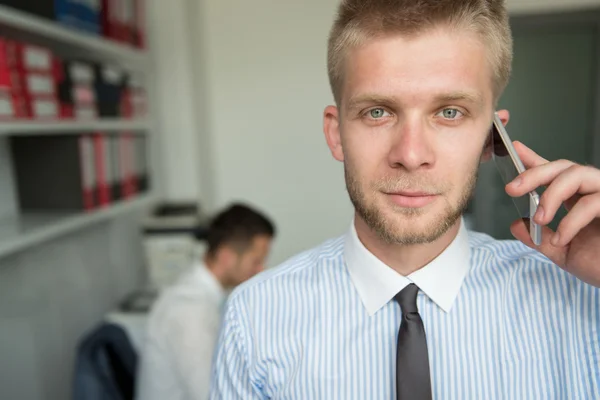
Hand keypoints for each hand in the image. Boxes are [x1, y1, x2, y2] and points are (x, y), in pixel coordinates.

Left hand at [506, 141, 599, 287]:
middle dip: (535, 174)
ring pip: (578, 174)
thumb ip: (539, 239)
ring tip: (540, 219)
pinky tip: (561, 239)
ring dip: (551, 195)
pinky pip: (592, 202)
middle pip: (564, 167)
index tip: (515, 150)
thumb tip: (516, 225)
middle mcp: (595, 191)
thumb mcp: (563, 252)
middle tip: (512, 189)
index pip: (557, 173)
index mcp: (579, 198)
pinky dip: (571, 221)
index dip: (536, 160)